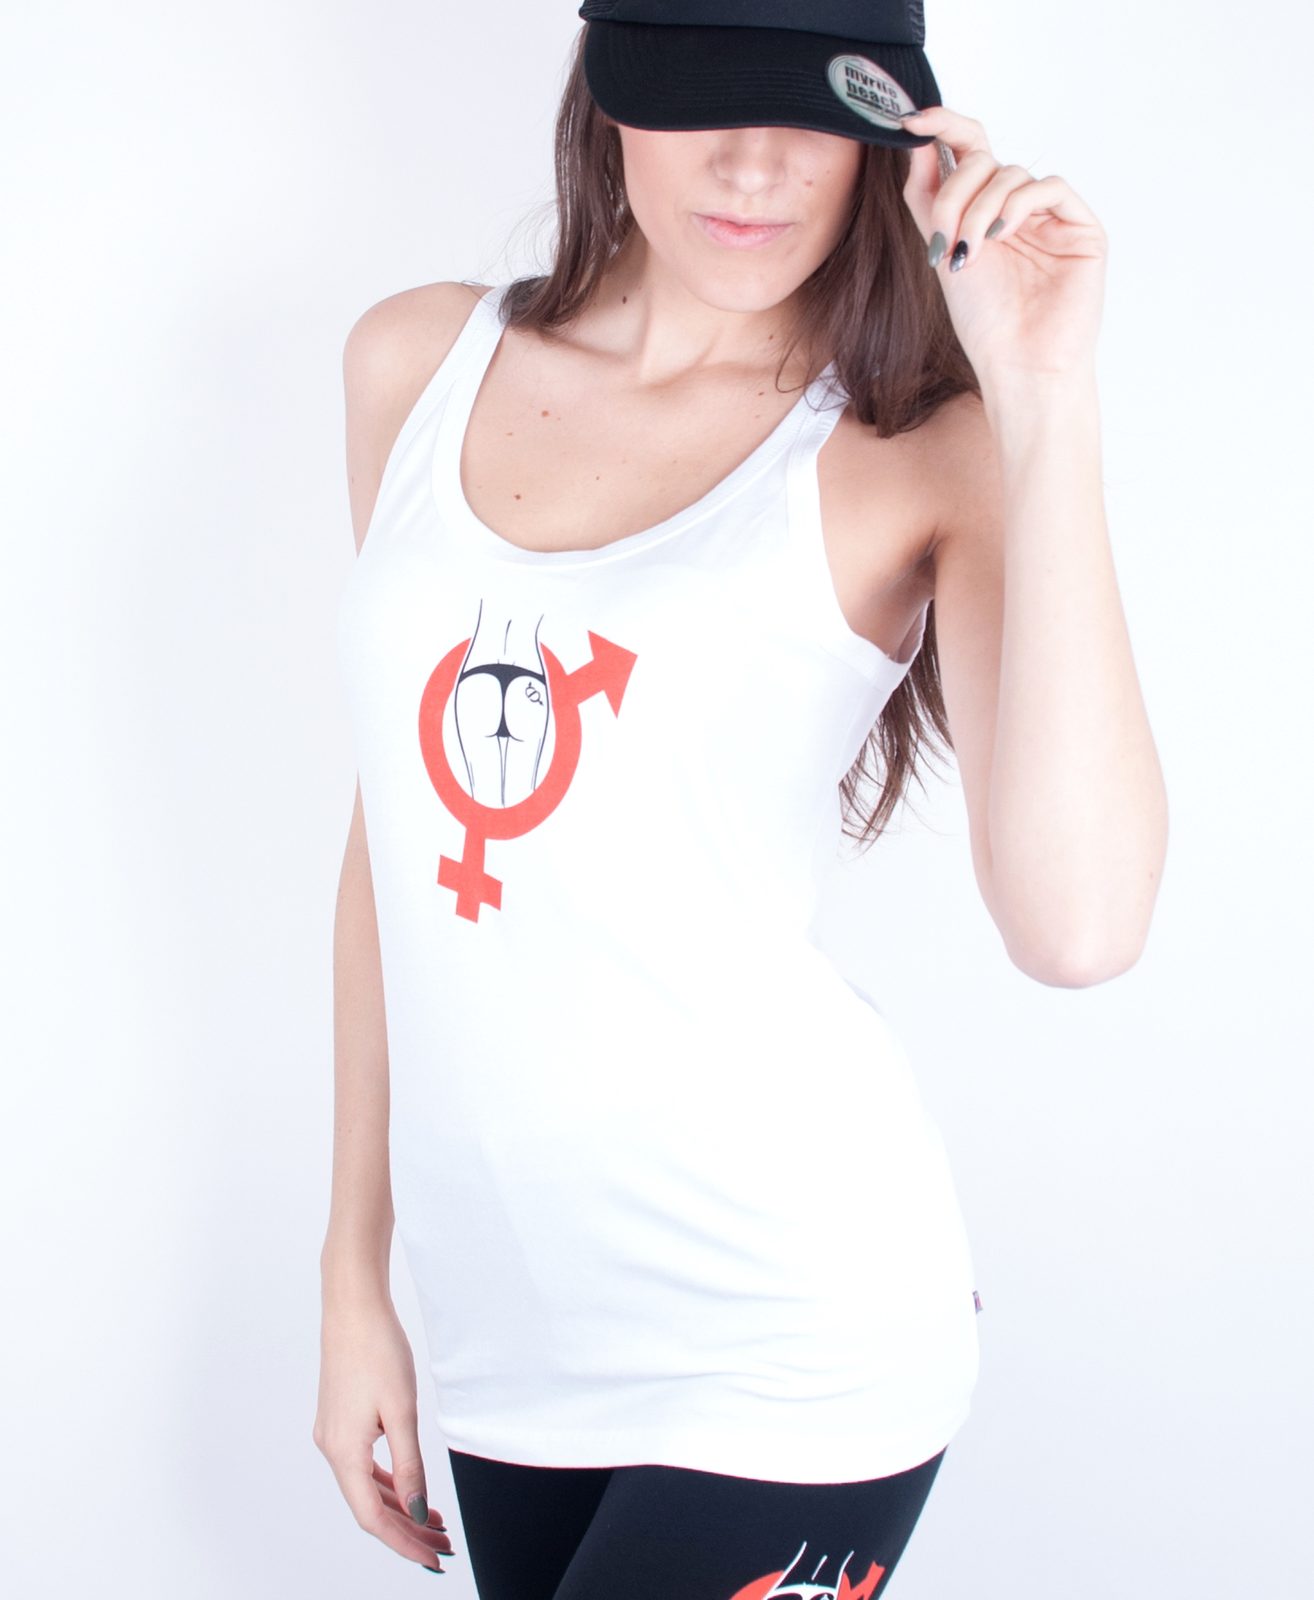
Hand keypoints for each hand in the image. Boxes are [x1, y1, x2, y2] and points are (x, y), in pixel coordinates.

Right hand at [313, 1293, 455, 1573]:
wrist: (353, 1307)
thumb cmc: (378, 1350)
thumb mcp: (402, 1411)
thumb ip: (408, 1465)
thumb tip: (418, 1511)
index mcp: (344, 1452)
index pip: (373, 1518)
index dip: (404, 1543)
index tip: (432, 1560)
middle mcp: (332, 1449)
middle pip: (369, 1507)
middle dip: (406, 1530)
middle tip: (442, 1546)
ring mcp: (332, 1434)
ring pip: (365, 1487)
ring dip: (398, 1507)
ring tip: (434, 1522)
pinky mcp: (338, 1420)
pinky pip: (361, 1466)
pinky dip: (385, 1482)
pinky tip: (406, 1488)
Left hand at [898, 105, 1107, 381]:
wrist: (1019, 367)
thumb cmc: (985, 322)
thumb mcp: (942, 251)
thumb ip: (929, 198)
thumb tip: (913, 141)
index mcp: (986, 213)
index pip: (969, 153)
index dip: (943, 129)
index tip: (911, 120)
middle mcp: (1018, 209)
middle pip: (984, 160)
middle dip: (955, 193)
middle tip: (945, 236)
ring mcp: (1050, 217)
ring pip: (1010, 174)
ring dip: (980, 209)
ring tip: (971, 253)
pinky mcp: (1080, 227)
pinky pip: (1048, 188)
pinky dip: (1018, 205)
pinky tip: (1001, 236)